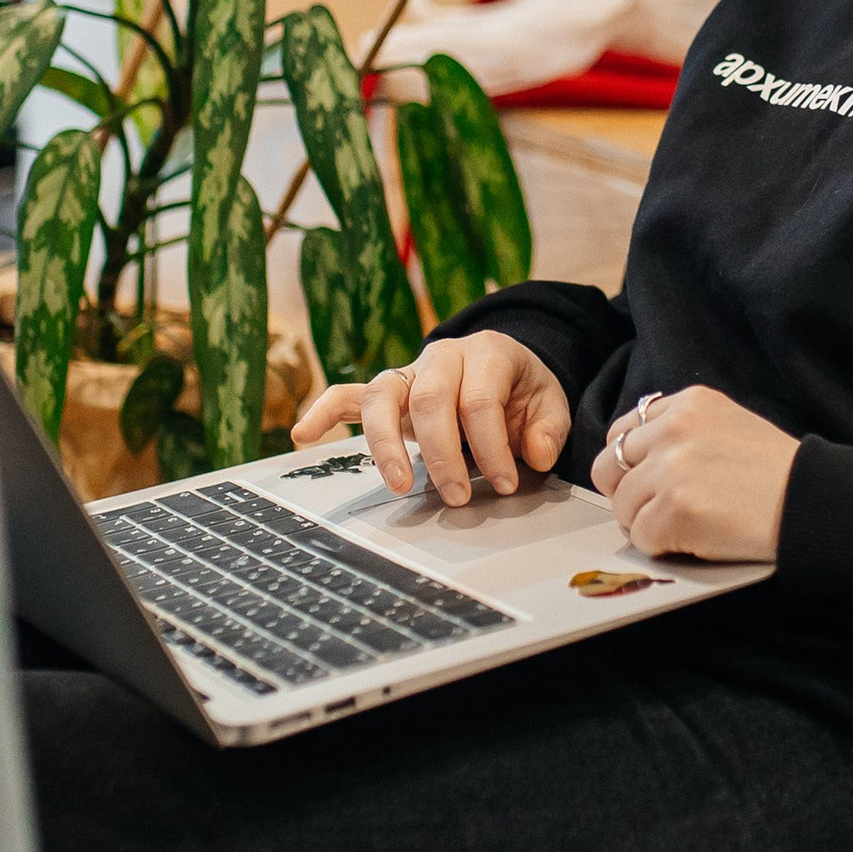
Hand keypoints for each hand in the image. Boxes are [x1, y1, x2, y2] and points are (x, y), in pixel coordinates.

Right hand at [291, 331, 570, 506]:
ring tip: (397, 485)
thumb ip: (548, 428)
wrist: (504, 368)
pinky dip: (322, 412)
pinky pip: (346, 395)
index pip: (479, 400)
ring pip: (382, 395)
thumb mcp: (550, 404)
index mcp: (487, 354)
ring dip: (385, 444)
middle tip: (458, 497)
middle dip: (442, 454)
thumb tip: (535, 455)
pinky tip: (302, 436)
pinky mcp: (387, 391)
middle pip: (430, 399)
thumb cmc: (522, 392)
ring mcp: (409, 372)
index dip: (492, 446)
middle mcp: (442, 356)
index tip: (504, 484)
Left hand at [589, 386, 798, 563]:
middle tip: (653, 509)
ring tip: (686, 525)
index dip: (630, 462)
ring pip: (621, 505)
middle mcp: (674, 429)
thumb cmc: (779, 472)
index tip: (646, 480)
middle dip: (625, 492)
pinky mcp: (673, 511)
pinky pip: (640, 536)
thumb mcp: (729, 423)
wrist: (813, 502)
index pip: (624, 431)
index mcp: (688, 403)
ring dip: (646, 522)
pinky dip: (662, 546)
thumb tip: (639, 458)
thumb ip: (684, 431)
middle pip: (607, 466)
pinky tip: (695, 539)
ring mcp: (670, 470)